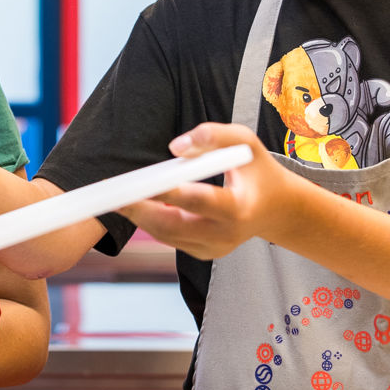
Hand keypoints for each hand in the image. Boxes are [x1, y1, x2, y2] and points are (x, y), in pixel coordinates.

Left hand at [118, 123, 297, 259]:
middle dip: (140, 210)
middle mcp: (227, 236)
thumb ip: (213, 135)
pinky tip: (139, 203)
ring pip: (166, 235)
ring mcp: (214, 249)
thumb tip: (174, 147)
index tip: (142, 182)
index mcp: (240, 208)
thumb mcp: (245, 142)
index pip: (201, 201)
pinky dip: (152, 220)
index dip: (171, 192)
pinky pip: (170, 238)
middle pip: (174, 227)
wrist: (277, 208)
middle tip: (112, 193)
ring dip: (140, 214)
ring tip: (118, 194)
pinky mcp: (203, 254)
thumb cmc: (257, 169)